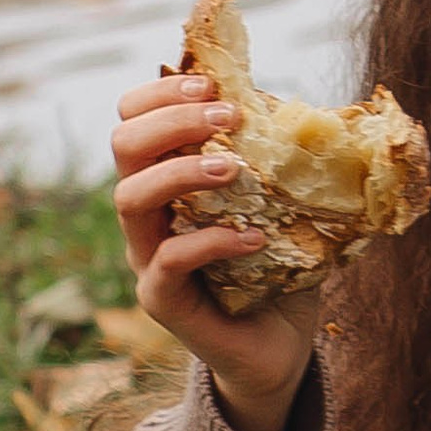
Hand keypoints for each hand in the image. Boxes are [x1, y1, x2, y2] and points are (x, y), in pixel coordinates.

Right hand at [110, 75, 320, 430]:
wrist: (279, 347)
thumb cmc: (279, 268)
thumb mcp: (281, 202)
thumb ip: (278, 158)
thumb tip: (306, 106)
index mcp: (166, 180)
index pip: (134, 121)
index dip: (161, 93)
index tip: (210, 82)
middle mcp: (147, 214)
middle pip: (123, 147)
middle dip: (172, 120)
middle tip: (226, 114)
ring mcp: (147, 257)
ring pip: (131, 198)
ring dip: (181, 172)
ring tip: (233, 168)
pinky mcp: (162, 299)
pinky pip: (168, 261)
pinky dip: (212, 241)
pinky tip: (254, 237)